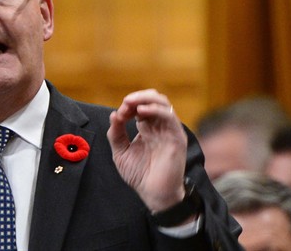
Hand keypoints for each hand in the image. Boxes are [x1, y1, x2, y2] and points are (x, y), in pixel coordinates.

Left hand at [107, 89, 186, 211]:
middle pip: (153, 99)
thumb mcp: (120, 152)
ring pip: (163, 103)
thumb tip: (114, 114)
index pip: (140, 106)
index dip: (128, 105)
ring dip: (145, 99)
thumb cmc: (139, 175)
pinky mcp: (176, 137)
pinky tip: (142, 111)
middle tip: (125, 103)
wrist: (153, 194)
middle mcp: (159, 126)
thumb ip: (116, 134)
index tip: (118, 114)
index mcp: (147, 128)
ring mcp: (169, 130)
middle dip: (137, 97)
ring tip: (131, 103)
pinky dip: (155, 109)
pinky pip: (169, 116)